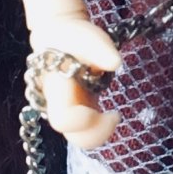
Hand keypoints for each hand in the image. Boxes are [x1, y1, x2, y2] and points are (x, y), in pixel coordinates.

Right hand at [29, 13, 121, 147]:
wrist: (59, 37)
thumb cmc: (72, 37)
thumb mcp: (87, 37)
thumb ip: (101, 49)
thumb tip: (116, 63)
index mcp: (56, 90)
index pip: (63, 119)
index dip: (83, 121)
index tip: (106, 108)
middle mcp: (58, 106)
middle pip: (72, 137)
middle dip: (96, 134)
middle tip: (115, 116)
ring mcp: (68, 109)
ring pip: (79, 136)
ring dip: (98, 132)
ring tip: (114, 115)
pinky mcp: (79, 109)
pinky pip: (86, 128)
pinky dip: (98, 125)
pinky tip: (109, 114)